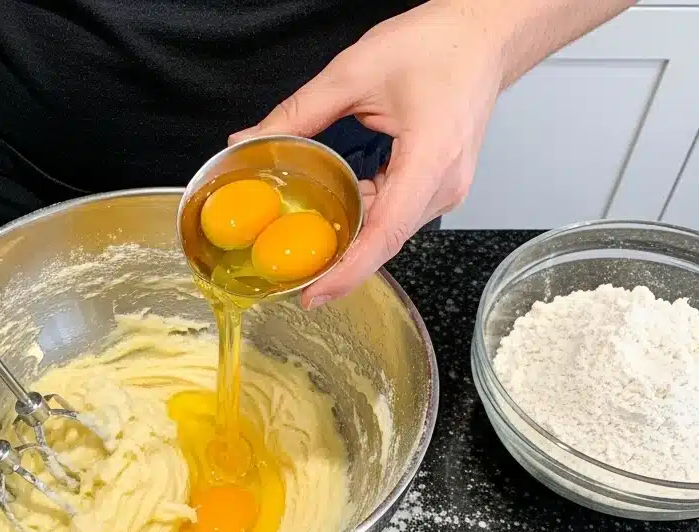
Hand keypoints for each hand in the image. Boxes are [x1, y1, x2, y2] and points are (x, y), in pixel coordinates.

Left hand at [230, 1, 503, 308]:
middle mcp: (444, 184)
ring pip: (389, 233)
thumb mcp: (354, 71)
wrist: (484, 35)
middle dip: (338, 262)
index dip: (347, 272)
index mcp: (430, 156)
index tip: (313, 294)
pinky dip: (365, 219)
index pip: (385, 234)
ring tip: (308, 241)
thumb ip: (297, 112)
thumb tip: (249, 139)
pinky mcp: (439, 188)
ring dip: (349, 238)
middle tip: (292, 273)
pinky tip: (338, 212)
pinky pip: (397, 217)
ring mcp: (446, 190)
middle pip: (384, 241)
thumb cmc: (439, 44)